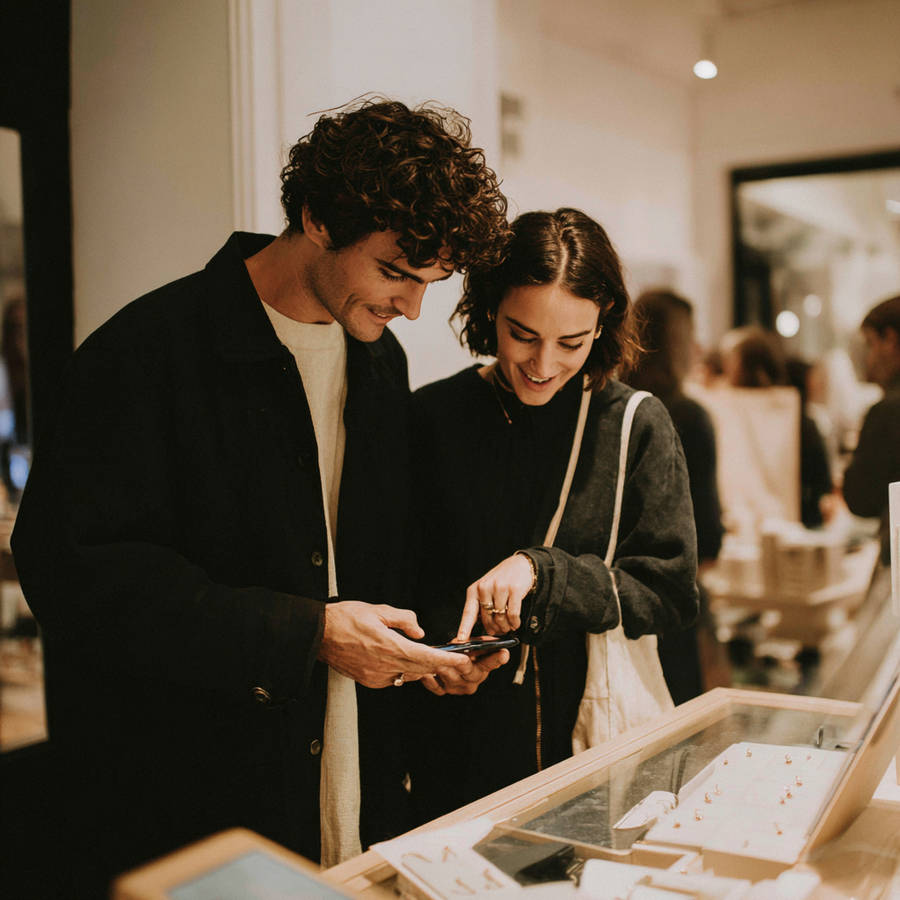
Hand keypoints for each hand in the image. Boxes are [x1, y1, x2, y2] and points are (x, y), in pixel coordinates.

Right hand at [317, 601, 471, 688]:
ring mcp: (376, 677)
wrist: (319, 634)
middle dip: (440, 665)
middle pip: (421, 669)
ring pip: (409, 675)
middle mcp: (385, 666)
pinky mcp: (369, 681)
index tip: (463, 660)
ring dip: (422, 668)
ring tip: (435, 659)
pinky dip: (405, 671)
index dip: (447, 660)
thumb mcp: (378, 610)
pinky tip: (406, 661)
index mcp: (389, 647)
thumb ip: (403, 619)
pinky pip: (395, 679)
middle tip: (458, 660)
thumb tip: (419, 630)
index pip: (427, 657)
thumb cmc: (345, 618)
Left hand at [420, 648, 510, 695]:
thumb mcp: (468, 643)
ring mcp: (458, 687)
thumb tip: (473, 641)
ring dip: (446, 670)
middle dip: (464, 664)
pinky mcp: (444, 690)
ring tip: (439, 662)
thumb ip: (475, 642)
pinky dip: (431, 681)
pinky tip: (426, 675)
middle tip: (462, 659)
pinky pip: (437, 687)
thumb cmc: (458, 651)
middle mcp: (473, 680)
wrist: (440, 662)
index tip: (504, 652)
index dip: (497, 658)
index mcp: (483, 667)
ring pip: (453, 679)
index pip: (492, 662)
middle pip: (471, 672)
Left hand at [457, 554, 533, 639]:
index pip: (468, 612)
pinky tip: (515, 623)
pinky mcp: (514, 589)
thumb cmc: (502, 580)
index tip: (461, 640)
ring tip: (509, 627)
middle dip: (494, 630)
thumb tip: (483, 629)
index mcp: (475, 589)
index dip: (465, 627)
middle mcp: (485, 587)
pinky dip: (514, 622)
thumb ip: (482, 606)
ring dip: (506, 627)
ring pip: (500, 618)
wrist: (520, 565)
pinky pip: (512, 614)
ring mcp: (499, 588)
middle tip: (500, 632)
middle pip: (487, 619)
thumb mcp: (486, 590)